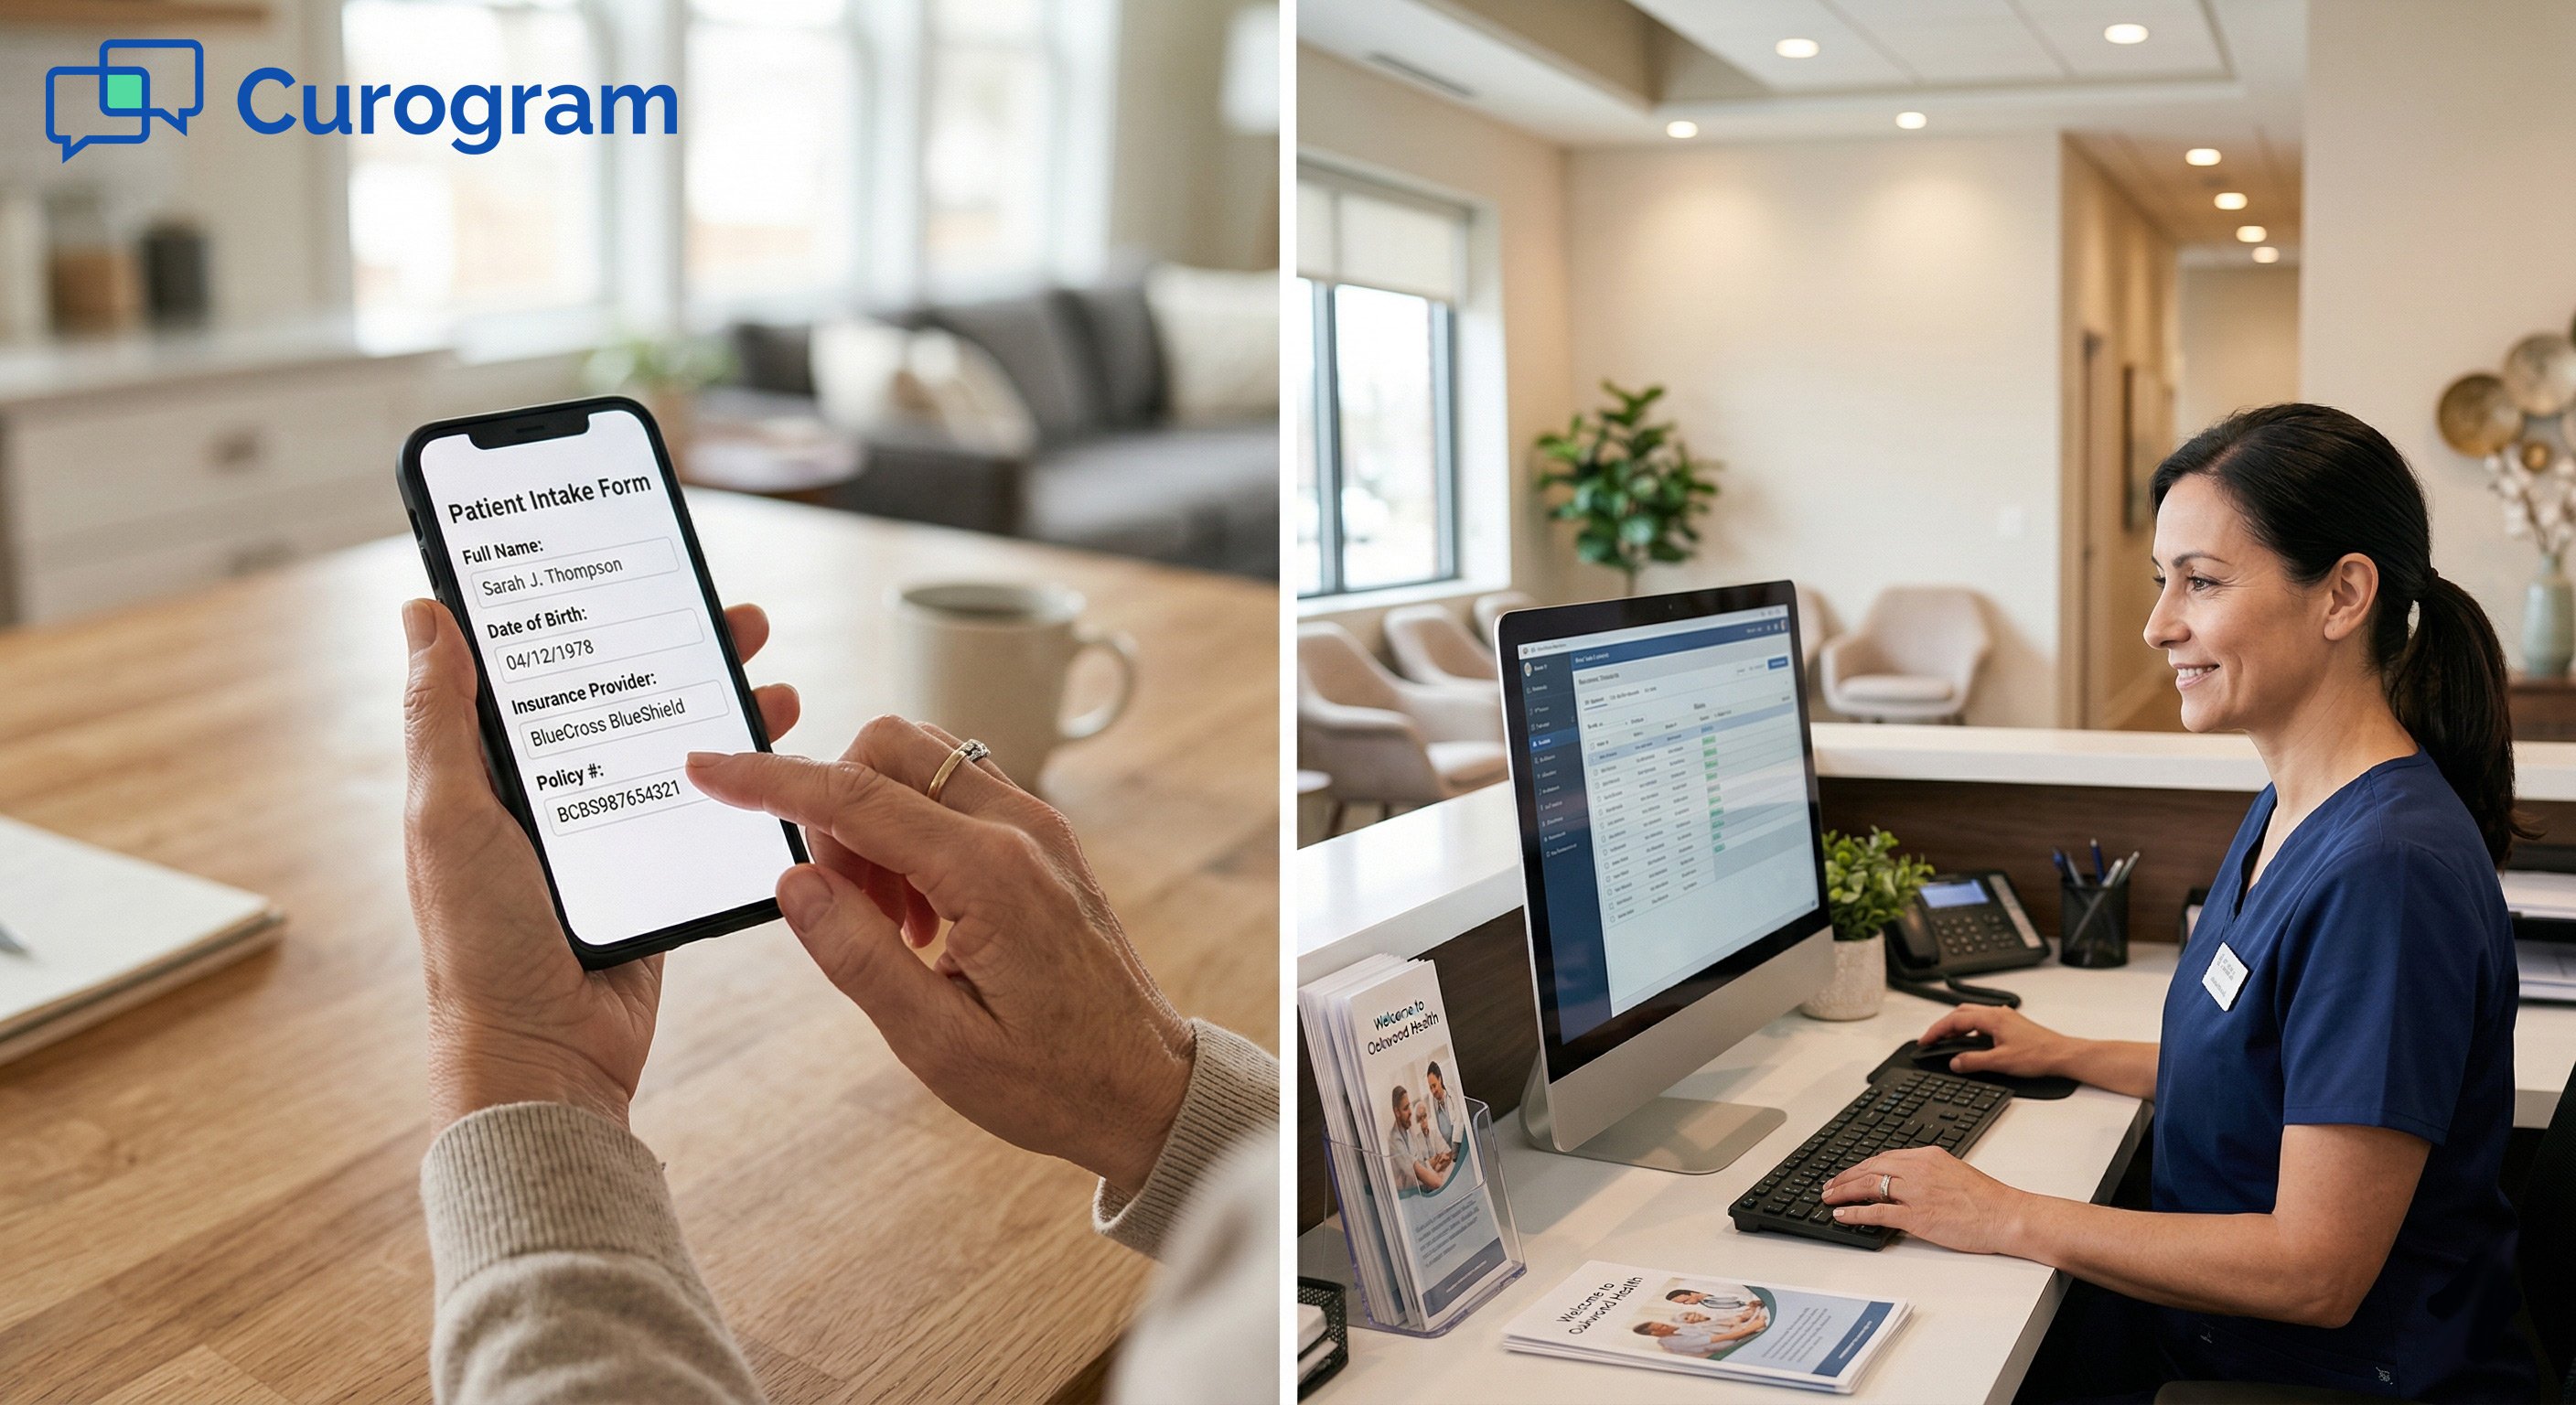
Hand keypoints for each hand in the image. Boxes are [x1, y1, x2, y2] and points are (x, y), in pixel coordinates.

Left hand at [401, 598, 799, 1130]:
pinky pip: (700, 808)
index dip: (572, 610)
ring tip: (768, 672)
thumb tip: (426, 613)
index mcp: (486, 773)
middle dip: (674, 645)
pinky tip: (774, 750)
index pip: (529, 667)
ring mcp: (604, 833)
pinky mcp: (653, 872)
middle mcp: (547, 795)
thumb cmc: (481, 946)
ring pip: (669, 743)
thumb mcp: (450, 817)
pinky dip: (739, 776)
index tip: (616, 559)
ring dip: (720, 703)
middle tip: (728, 607)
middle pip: (617, 694)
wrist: (547, 1055)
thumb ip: (442, 718)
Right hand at [684, 717, 1195, 1196]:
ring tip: (891, 926)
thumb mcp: (938, 1044)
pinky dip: (915, 832)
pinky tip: (923, 918)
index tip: (707, 769)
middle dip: (834, 809)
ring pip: (921, 764)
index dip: (769, 780)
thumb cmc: (1053, 1080)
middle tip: (845, 908)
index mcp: (992, 874)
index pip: (855, 797)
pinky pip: (956, 795)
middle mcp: (1022, 828)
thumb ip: (858, 956)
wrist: (1147, 1088)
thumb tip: (793, 882)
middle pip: (888, 750)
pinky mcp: (1045, 840)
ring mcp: (1040, 827)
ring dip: (875, 823)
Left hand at [1819, 1146, 2034, 1253]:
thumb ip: (1927, 1173)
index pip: (1884, 1157)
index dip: (1861, 1167)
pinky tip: (1843, 1214)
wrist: (2006, 1215)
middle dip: (1845, 1177)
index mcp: (1927, 1156)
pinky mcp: (1917, 1216)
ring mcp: (1916, 1193)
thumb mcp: (1953, 1172)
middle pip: (1871, 1168)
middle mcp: (1918, 1170)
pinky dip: (1855, 1212)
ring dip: (1843, 1192)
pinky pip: (1877, 1212)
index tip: (1848, 1173)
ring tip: (1828, 1198)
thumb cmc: (1986, 1200)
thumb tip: (1905, 1182)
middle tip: (1829, 1185)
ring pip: (1869, 1186)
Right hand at [1917, 1004, 2075, 1078]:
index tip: (1925, 1040)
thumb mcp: (2001, 1062)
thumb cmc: (2039, 1055)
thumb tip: (1955, 1062)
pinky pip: (1984, 1023)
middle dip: (1944, 1025)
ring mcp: (2006, 1018)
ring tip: (1948, 1041)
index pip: (1955, 1020)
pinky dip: (1971, 1030)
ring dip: (1957, 1027)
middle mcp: (1998, 1014)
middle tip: (1933, 1039)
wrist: (2063, 1055)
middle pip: (1961, 1013)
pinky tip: (1972, 1043)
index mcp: (1992, 1018)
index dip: (1936, 1030)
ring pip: (1973, 1016)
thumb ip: (1974, 1061)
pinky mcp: (2011, 1026)